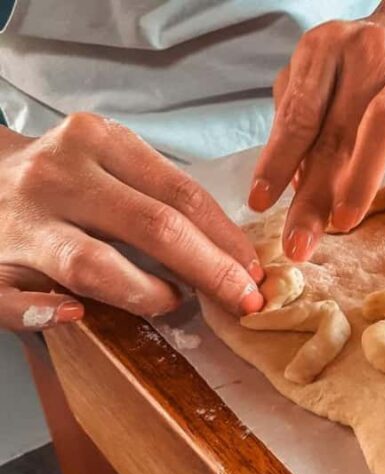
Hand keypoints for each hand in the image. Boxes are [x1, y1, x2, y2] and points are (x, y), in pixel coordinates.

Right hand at [0, 114, 263, 331]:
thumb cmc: (64, 179)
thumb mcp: (111, 163)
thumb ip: (161, 196)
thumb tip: (233, 253)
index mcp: (98, 141)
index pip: (181, 193)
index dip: (226, 238)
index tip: (255, 271)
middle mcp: (58, 175)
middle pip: (152, 226)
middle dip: (210, 270)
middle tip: (243, 301)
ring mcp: (18, 221)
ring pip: (90, 263)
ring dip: (145, 294)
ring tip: (171, 303)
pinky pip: (12, 297)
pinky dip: (44, 312)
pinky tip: (75, 315)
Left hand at [248, 16, 384, 261]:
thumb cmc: (358, 68)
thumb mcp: (317, 80)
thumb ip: (300, 125)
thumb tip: (294, 186)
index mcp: (325, 47)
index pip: (298, 114)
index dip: (278, 161)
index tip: (261, 202)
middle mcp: (369, 52)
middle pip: (336, 131)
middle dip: (314, 195)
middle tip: (298, 243)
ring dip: (361, 179)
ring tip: (342, 223)